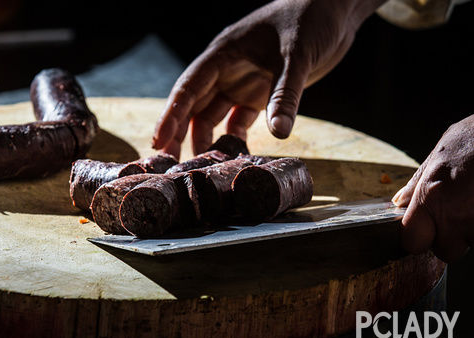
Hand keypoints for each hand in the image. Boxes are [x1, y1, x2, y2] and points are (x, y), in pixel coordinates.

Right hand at [152, 0, 385, 157]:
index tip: (158, 142)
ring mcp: (242, 82)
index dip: (171, 116)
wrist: (334, 11)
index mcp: (224, 54)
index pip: (189, 88)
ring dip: (206, 140)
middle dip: (180, 134)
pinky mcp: (261, 93)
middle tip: (168, 164)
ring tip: (199, 167)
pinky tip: (233, 157)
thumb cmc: (310, 19)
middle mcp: (227, 70)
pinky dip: (235, 138)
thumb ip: (285, 95)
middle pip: (194, 106)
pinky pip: (240, 120)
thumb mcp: (297, 57)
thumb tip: (279, 134)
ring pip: (214, 115)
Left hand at [393, 115, 473, 261]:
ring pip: (472, 243)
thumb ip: (419, 181)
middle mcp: (456, 215)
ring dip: (473, 228)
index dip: (418, 237)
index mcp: (432, 195)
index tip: (423, 229)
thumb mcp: (443, 150)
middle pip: (446, 250)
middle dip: (451, 237)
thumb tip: (401, 201)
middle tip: (460, 211)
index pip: (412, 241)